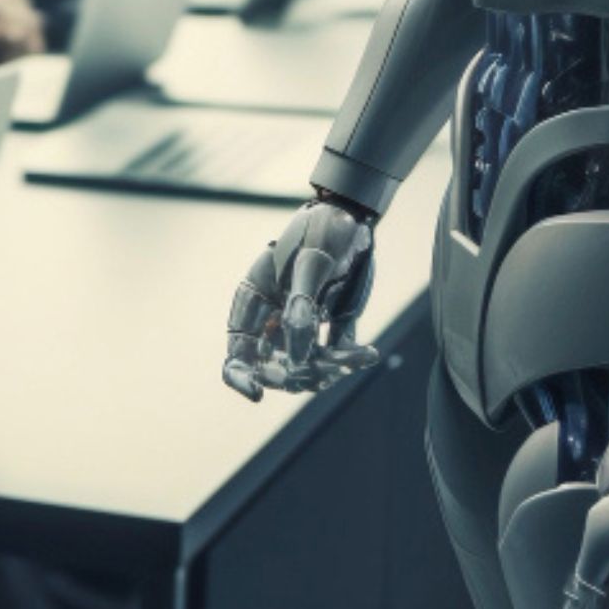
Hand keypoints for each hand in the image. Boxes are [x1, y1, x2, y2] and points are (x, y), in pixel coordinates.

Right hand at [220, 199, 378, 399]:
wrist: (355, 215)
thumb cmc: (323, 229)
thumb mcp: (312, 262)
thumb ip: (302, 308)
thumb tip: (297, 360)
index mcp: (256, 299)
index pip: (238, 349)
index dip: (241, 375)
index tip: (258, 393)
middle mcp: (274, 317)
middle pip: (275, 366)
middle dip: (300, 374)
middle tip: (328, 371)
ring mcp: (302, 323)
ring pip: (307, 366)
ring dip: (331, 369)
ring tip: (360, 356)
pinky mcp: (329, 324)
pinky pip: (335, 353)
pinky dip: (350, 359)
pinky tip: (370, 354)